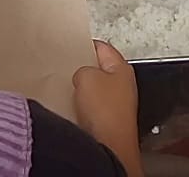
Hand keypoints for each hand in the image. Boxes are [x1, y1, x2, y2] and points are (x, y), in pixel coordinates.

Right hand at [74, 41, 142, 176]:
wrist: (109, 145)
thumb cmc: (105, 111)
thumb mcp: (87, 77)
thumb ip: (82, 69)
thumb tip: (81, 76)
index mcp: (122, 68)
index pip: (102, 48)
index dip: (85, 45)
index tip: (72, 45)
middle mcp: (122, 85)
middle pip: (98, 69)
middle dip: (82, 69)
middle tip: (67, 67)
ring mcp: (115, 103)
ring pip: (93, 89)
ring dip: (81, 89)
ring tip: (69, 88)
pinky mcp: (107, 119)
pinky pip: (90, 106)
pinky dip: (81, 106)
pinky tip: (73, 107)